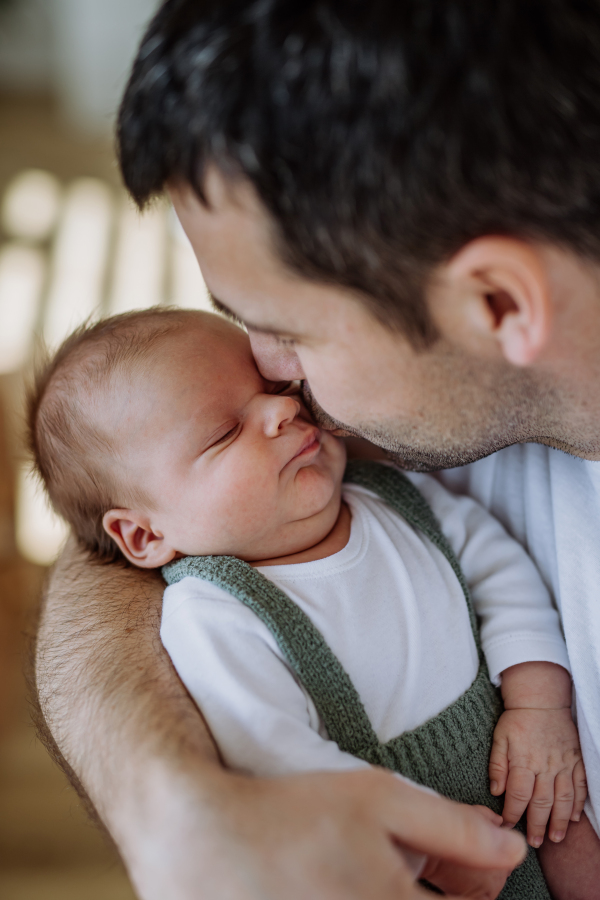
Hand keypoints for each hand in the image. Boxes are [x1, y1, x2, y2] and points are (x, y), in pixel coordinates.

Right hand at [124, 767, 526, 899]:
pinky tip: (330, 885)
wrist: (202, 839)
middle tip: (404, 873)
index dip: (470, 896)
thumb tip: (513, 849)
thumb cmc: (292, 812)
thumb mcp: (380, 800)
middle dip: (431, 897)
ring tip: (358, 877)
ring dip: (390, 898)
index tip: (450, 878)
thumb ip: (454, 827)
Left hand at [489, 707, 586, 846]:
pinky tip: (573, 817)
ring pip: (563, 798)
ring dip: (559, 821)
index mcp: (523, 761)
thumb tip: (495, 791)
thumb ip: (497, 765)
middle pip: (542, 802)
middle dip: (538, 825)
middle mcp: (545, 766)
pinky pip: (580, 785)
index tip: (508, 826)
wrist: (541, 700)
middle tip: (535, 842)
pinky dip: (578, 803)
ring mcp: (563, 764)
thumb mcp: (499, 738)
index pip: (518, 795)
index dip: (513, 814)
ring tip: (555, 838)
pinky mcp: (576, 760)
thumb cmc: (517, 720)